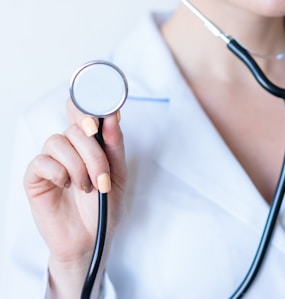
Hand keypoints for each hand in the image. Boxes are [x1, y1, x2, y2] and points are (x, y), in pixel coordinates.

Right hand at [24, 98, 126, 297]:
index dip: (88, 107)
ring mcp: (52, 161)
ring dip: (77, 166)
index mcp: (90, 145)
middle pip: (75, 127)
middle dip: (93, 153)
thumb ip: (114, 146)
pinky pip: (42, 161)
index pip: (83, 112)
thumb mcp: (118, 175)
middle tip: (102, 178)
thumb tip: (112, 116)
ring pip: (58, 141)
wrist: (91, 238)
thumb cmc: (104, 207)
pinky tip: (67, 186)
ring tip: (87, 187)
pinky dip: (59, 173)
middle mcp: (70, 148)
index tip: (100, 119)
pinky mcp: (35, 177)